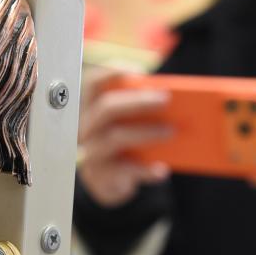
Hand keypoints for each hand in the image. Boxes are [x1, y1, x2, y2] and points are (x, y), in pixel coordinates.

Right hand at [77, 69, 171, 207]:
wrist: (110, 183)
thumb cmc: (123, 144)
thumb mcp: (126, 124)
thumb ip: (138, 109)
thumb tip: (167, 99)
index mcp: (89, 108)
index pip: (92, 83)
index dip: (110, 73)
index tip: (138, 71)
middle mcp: (84, 128)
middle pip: (106, 108)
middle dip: (137, 101)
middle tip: (165, 99)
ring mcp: (90, 153)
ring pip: (115, 137)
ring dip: (146, 132)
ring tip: (171, 131)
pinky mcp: (100, 177)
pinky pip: (124, 171)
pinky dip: (145, 170)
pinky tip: (162, 170)